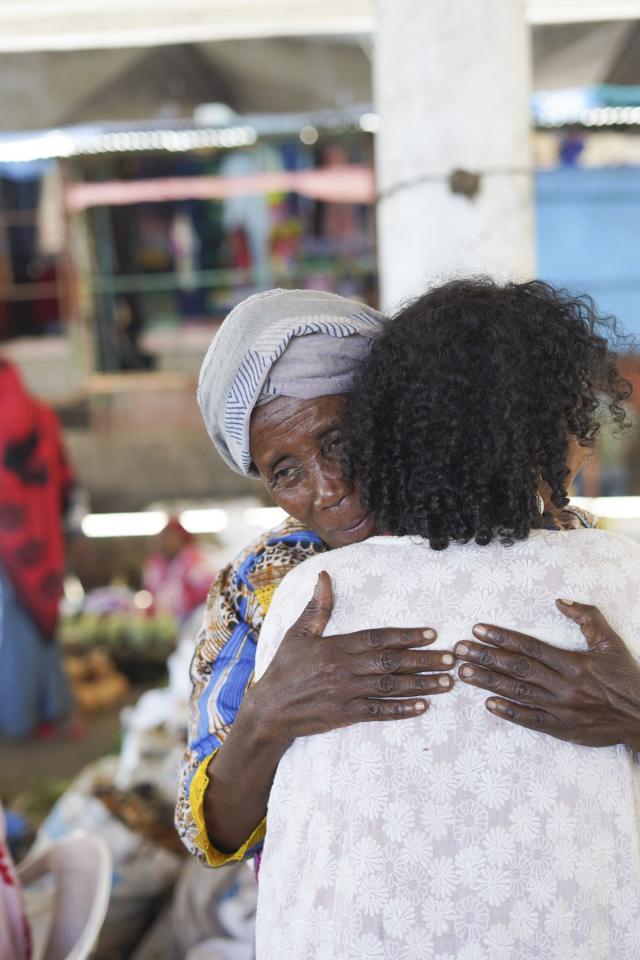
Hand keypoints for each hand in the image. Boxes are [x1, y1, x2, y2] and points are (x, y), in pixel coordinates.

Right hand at [250, 571, 454, 745]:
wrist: (268, 710)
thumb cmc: (284, 669)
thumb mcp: (298, 634)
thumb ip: (317, 607)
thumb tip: (324, 576)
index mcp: (336, 646)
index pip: (377, 637)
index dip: (406, 636)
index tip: (431, 634)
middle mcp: (344, 668)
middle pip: (391, 662)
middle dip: (424, 660)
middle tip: (450, 658)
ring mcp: (346, 693)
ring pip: (390, 687)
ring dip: (421, 684)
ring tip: (446, 682)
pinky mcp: (345, 715)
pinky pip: (379, 712)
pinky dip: (402, 710)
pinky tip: (423, 706)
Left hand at [454, 599, 639, 749]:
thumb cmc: (625, 677)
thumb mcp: (610, 642)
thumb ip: (587, 617)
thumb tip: (559, 601)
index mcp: (574, 662)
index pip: (530, 647)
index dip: (502, 637)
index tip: (477, 629)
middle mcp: (564, 685)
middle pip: (517, 668)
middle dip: (485, 657)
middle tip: (458, 651)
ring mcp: (562, 708)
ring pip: (519, 693)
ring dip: (488, 682)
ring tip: (464, 673)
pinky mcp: (563, 729)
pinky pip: (532, 721)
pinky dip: (509, 713)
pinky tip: (488, 705)